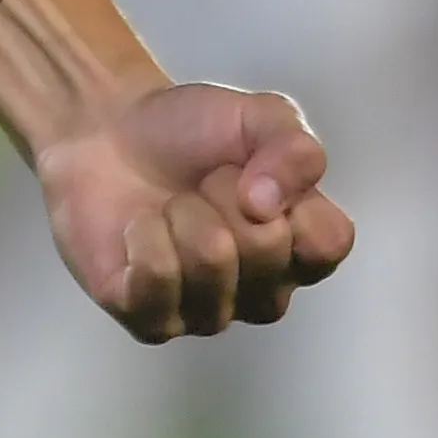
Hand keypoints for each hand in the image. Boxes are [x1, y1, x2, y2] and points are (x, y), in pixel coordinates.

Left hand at [33, 80, 353, 339]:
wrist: (110, 130)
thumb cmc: (193, 132)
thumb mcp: (261, 117)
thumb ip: (294, 149)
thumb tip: (268, 203)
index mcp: (299, 247)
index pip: (328, 244)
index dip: (291, 196)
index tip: (255, 169)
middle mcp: (262, 291)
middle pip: (265, 247)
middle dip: (223, 192)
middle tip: (202, 182)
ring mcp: (208, 313)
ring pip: (211, 261)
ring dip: (182, 211)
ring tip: (169, 205)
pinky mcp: (149, 320)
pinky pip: (157, 280)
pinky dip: (143, 235)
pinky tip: (138, 228)